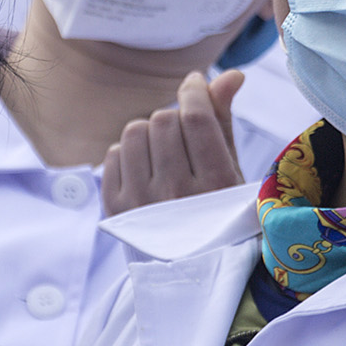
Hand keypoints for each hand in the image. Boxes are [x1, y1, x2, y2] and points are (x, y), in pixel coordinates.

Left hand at [100, 70, 246, 214]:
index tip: (194, 84)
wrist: (187, 271)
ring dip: (149, 132)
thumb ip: (224, 121)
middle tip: (183, 134)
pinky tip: (145, 170)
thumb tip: (231, 74)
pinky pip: (113, 154)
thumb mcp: (231, 173)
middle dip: (174, 117)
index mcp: (215, 187)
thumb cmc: (216, 215)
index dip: (195, 91)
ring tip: (163, 153)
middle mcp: (176, 194)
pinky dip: (128, 154)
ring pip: (135, 132)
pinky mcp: (114, 209)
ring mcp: (140, 203)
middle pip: (164, 120)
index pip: (197, 118)